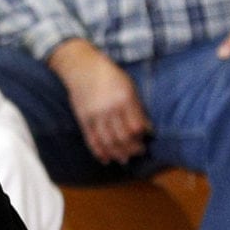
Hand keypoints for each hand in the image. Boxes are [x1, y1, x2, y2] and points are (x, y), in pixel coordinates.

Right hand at [48, 40, 149, 164]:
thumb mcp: (129, 87)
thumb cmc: (110, 76)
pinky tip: (105, 159)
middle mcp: (109, 110)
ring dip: (117, 153)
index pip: (135, 127)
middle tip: (137, 153)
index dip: (141, 137)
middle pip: (122, 137)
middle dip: (131, 149)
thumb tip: (146, 129)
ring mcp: (95, 116)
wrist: (83, 69)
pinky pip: (91, 140)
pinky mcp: (83, 120)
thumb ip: (137, 108)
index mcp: (124, 100)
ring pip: (107, 142)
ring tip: (124, 159)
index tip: (145, 141)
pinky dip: (99, 152)